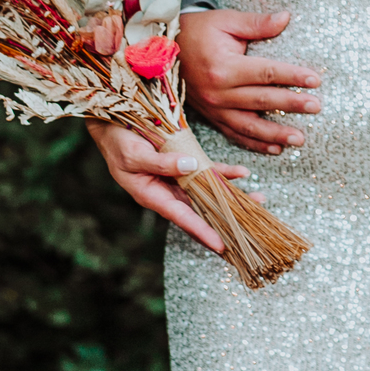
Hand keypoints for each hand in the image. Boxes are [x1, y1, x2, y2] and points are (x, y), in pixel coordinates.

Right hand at [85, 121, 258, 254]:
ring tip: (258, 198)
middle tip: (253, 220)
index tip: (221, 245)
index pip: (182, 217)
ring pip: (208, 192)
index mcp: (153, 195)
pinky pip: (206, 170)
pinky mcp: (183, 162)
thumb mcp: (135, 155)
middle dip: (226, 216)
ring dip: (231, 195)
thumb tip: (191, 166)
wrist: (112, 125)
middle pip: (201, 209)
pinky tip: (241, 172)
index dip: (202, 230)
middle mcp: (168, 191)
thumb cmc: (117, 144)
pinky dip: (222, 172)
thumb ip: (162, 163)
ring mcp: (177, 178)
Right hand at [177, 8, 321, 154]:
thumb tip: (286, 17)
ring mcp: (213, 109)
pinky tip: (276, 149)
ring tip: (300, 139)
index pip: (266, 73)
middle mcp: (218, 92)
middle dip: (292, 105)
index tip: (316, 80)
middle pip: (262, 101)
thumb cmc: (199, 31)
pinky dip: (255, 145)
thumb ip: (257, 23)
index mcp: (223, 67)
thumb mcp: (226, 21)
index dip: (292, 76)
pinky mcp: (211, 118)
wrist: (163, 48)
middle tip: (317, 107)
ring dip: (276, 134)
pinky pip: (235, 135)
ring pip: (249, 127)